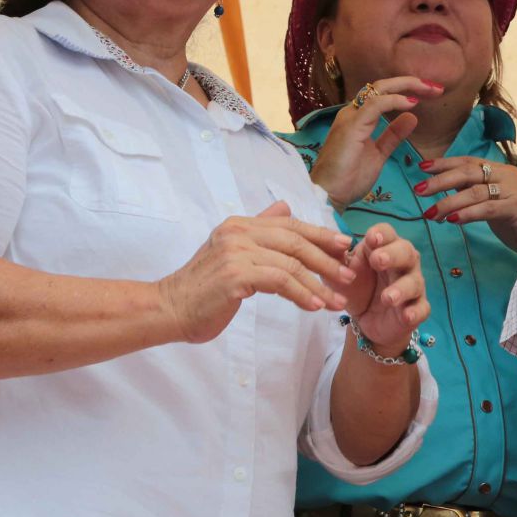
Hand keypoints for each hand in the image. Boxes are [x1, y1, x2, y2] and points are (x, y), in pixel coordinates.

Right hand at [155, 200, 353, 342]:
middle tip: (349, 276)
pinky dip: (302, 294)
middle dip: (327, 260)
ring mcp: (236, 252)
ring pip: (292, 264)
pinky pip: (280, 281)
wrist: (168, 308)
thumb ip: (259, 229)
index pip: (290, 225)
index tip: (346, 247)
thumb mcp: (231, 252)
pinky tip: (314, 306)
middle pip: (296, 241)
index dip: (320, 235)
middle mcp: (238, 232)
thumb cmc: (203, 288)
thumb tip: (285, 207)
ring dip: (319, 284)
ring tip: (337, 301)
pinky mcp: (235, 275)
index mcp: (239, 224)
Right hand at [310, 76, 442, 207]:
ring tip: (429, 90)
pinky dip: (394, 101)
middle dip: (411, 83)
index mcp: (358, 118)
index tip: (431, 94)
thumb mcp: (379, 154)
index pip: (384, 95)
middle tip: (436, 87)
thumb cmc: (348, 178)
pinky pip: (374, 105)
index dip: (407, 90)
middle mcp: (353, 113)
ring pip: (378, 89)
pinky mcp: (351, 126)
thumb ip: (393, 136)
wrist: (329, 195)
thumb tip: (411, 118)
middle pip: (382, 86)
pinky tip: (412, 103)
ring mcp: (351, 117)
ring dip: (406, 86)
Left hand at [342, 222, 429, 352]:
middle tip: (377, 260)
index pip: (387, 234)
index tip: (371, 238)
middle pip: (406, 252)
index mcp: (384, 248)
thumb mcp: (339, 273)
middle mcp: (403, 263)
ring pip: (414, 282)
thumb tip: (336, 242)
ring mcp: (412, 286)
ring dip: (402, 289)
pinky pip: (422, 309)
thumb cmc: (355, 287)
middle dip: (393, 255)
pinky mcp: (417, 309)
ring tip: (387, 298)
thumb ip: (335, 257)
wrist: (364, 319)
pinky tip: (406, 316)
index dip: (381, 235)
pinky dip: (415, 312)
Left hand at [417, 157, 516, 252]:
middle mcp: (508, 176)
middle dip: (440, 180)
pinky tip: (452, 221)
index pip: (469, 162)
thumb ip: (476, 194)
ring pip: (475, 191)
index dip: (445, 163)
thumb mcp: (497, 203)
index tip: (421, 168)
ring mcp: (515, 191)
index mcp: (502, 171)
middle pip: (468, 172)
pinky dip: (468, 214)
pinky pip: (488, 209)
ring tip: (430, 214)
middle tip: (418, 190)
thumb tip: (446, 189)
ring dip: (449, 202)